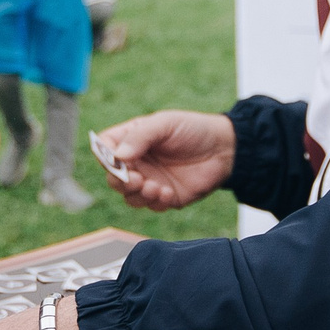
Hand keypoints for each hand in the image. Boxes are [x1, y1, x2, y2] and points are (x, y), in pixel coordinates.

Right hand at [99, 110, 234, 209]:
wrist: (226, 149)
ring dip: (137, 195)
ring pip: (128, 196)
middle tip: (137, 179)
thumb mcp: (165, 123)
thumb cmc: (194, 130)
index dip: (105, 157)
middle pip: (112, 177)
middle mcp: (137, 162)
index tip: (118, 159)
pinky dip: (155, 202)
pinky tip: (169, 192)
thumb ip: (141, 136)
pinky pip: (149, 206)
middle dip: (120, 181)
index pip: (104, 149)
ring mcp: (149, 180)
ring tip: (155, 187)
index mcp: (132, 140)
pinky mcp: (164, 197)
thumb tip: (118, 156)